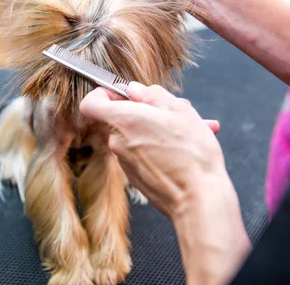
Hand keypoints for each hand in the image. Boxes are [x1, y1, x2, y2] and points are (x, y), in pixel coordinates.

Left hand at [80, 82, 224, 217]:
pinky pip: (144, 154)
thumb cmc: (191, 153)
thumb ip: (152, 94)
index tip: (123, 93)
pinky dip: (160, 149)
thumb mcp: (179, 110)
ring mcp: (125, 162)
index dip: (104, 94)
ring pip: (138, 136)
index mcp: (124, 120)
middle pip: (123, 118)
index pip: (90, 103)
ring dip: (160, 130)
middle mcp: (118, 142)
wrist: (198, 199)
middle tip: (178, 110)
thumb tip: (135, 90)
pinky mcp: (136, 178)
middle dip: (149, 111)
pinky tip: (185, 151)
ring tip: (192, 131)